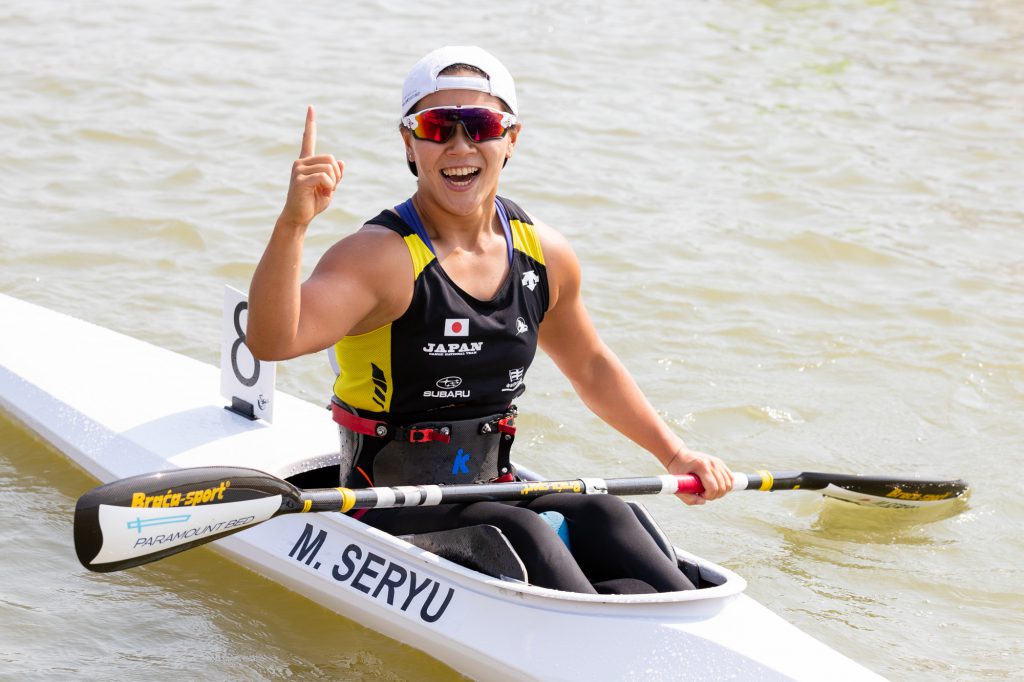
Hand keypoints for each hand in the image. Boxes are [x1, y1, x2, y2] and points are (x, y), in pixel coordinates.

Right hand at [279, 105, 344, 228]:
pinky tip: (322, 193)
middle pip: (331, 159)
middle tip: (328, 188)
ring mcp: (298, 169)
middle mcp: (300, 162)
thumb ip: (335, 175)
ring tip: (323, 192)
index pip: (308, 139)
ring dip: (332, 183)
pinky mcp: (300, 179)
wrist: (299, 217)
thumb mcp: (329, 187)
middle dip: (336, 175)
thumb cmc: (312, 203)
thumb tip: (341, 161)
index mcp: (306, 162)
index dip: (310, 123)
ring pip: (329, 168)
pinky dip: (329, 186)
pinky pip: (324, 177)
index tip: (310, 108)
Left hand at [666, 446, 732, 505]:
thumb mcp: (678, 486)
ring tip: (709, 491)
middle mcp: (712, 463)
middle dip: (714, 495)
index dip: (708, 496)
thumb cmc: (677, 471)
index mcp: (702, 466)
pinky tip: (716, 487)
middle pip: (722, 487)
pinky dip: (726, 486)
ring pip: (728, 483)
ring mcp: (717, 462)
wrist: (678, 456)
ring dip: (721, 492)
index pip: (713, 487)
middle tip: (703, 494)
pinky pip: (730, 478)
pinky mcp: (720, 462)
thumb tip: (704, 502)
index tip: (700, 495)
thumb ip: (688, 498)